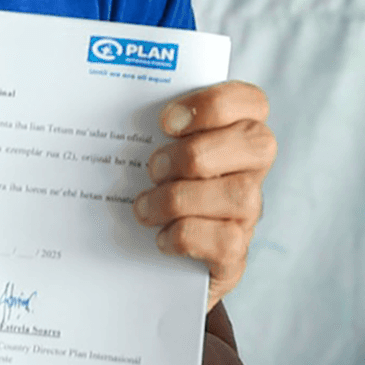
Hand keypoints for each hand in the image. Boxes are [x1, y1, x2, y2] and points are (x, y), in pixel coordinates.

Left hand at [138, 82, 273, 303]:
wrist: (150, 262)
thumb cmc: (154, 188)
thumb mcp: (157, 150)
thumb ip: (152, 127)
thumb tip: (108, 103)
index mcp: (237, 133)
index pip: (253, 102)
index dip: (213, 105)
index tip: (166, 122)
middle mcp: (252, 171)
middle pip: (256, 144)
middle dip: (194, 154)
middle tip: (153, 168)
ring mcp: (249, 213)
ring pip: (240, 194)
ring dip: (180, 199)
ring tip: (145, 207)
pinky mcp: (236, 254)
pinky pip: (226, 241)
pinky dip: (185, 237)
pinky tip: (161, 238)